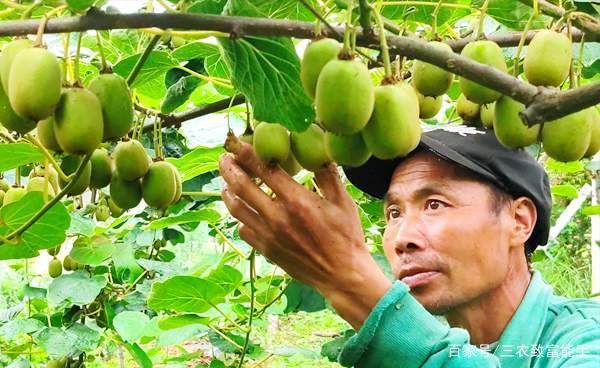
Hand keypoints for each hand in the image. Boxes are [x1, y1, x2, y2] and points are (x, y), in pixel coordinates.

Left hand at [219, 134, 391, 328]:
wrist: (341, 275)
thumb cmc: (346, 236)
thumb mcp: (343, 201)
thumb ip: (327, 175)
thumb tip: (318, 151)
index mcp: (296, 200)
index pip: (263, 169)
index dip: (245, 153)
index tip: (234, 142)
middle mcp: (277, 217)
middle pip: (241, 186)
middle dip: (228, 168)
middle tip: (223, 158)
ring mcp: (268, 235)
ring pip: (236, 208)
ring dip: (227, 191)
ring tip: (226, 181)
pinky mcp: (266, 250)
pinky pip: (243, 229)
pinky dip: (239, 216)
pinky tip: (242, 209)